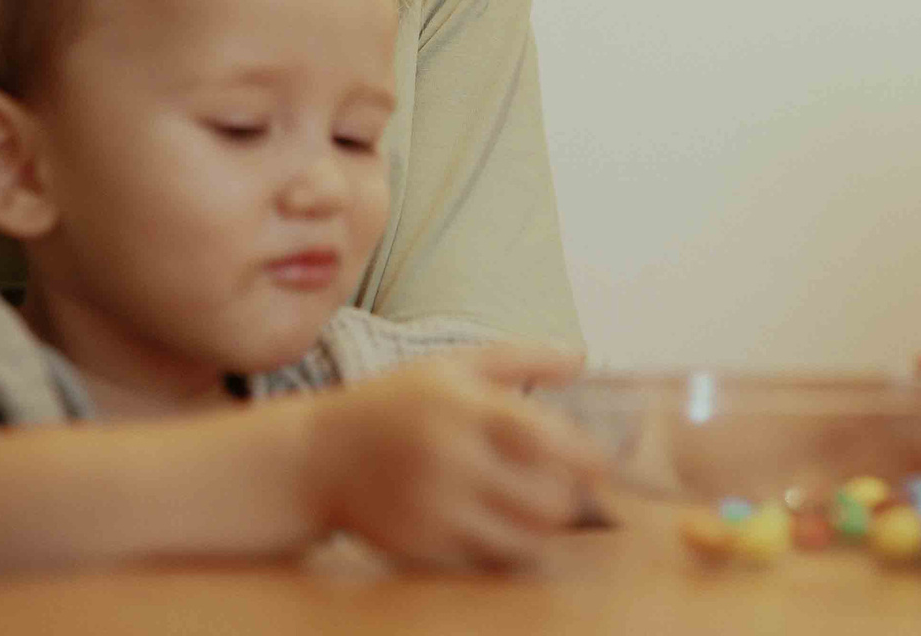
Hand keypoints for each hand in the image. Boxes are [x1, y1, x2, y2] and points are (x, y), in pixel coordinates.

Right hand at [302, 342, 605, 569]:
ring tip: (535, 509)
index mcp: (467, 411)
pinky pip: (488, 562)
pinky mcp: (423, 549)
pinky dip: (504, 549)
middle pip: (547, 503)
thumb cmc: (396, 402)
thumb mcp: (454, 365)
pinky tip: (497, 525)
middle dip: (568, 499)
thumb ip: (523, 358)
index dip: (588, 459)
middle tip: (567, 489)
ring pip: (525, 542)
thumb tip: (583, 358)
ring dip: (542, 529)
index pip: (549, 442)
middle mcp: (453, 463)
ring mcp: (436, 512)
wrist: (319, 457)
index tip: (601, 464)